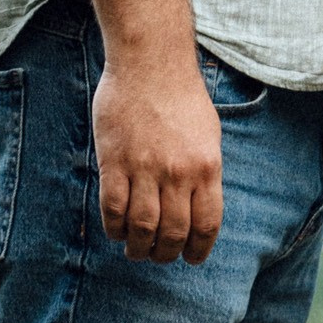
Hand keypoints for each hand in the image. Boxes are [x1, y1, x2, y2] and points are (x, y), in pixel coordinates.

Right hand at [92, 55, 222, 263]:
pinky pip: (113, 209)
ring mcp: (145, 169)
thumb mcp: (208, 135)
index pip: (206, 225)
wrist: (150, 63)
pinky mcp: (115, 162)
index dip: (198, 250)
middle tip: (158, 256)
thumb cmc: (181, 97)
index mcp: (207, 168)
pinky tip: (117, 231)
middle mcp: (179, 173)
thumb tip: (197, 208)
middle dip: (166, 254)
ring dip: (139, 248)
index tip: (190, 258)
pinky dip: (115, 228)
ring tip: (136, 250)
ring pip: (142, 228)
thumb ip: (203, 173)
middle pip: (173, 233)